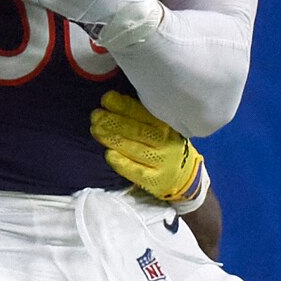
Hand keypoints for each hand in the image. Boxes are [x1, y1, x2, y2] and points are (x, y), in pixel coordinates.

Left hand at [88, 91, 207, 207]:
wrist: (185, 175)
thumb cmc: (165, 145)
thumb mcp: (160, 126)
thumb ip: (141, 115)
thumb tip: (113, 100)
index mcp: (166, 125)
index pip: (143, 113)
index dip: (123, 105)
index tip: (107, 99)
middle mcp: (165, 142)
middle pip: (136, 130)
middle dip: (113, 121)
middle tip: (96, 115)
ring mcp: (160, 162)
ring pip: (133, 149)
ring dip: (112, 138)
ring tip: (96, 129)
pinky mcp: (155, 181)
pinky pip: (135, 171)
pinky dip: (121, 162)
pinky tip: (108, 154)